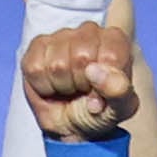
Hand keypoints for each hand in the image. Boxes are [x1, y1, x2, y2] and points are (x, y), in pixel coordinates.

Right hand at [22, 23, 142, 142]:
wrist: (72, 126)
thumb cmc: (101, 111)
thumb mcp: (120, 108)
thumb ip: (119, 90)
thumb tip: (94, 71)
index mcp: (116, 40)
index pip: (111, 55)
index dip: (105, 82)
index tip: (104, 91)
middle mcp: (89, 30)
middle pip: (81, 56)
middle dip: (82, 83)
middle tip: (84, 90)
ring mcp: (61, 35)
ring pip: (57, 64)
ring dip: (63, 86)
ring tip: (70, 88)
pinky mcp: (38, 45)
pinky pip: (36, 69)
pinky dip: (44, 86)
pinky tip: (53, 86)